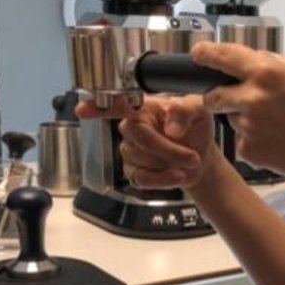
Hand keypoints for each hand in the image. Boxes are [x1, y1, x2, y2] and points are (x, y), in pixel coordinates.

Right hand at [74, 94, 217, 188]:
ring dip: (170, 164)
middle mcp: (133, 127)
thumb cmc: (196, 128)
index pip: (117, 104)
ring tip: (189, 161)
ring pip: (141, 159)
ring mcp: (131, 151)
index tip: (82, 109)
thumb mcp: (200, 110)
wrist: (203, 158)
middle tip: (192, 156)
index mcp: (144, 108)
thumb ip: (186, 110)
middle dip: (167, 149)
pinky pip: (142, 178)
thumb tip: (171, 127)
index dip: (98, 107)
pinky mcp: (134, 172)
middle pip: (137, 136)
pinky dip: (164, 179)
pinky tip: (177, 175)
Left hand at [192, 42, 284, 177]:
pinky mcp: (247, 149)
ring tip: (272, 123)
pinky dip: (253, 139)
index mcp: (265, 73)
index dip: (206, 54)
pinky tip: (274, 138)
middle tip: (235, 100)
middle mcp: (252, 98)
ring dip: (242, 118)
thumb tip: (248, 59)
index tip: (199, 54)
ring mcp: (247, 126)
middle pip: (213, 96)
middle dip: (218, 97)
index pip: (222, 57)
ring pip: (230, 118)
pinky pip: (241, 140)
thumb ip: (271, 62)